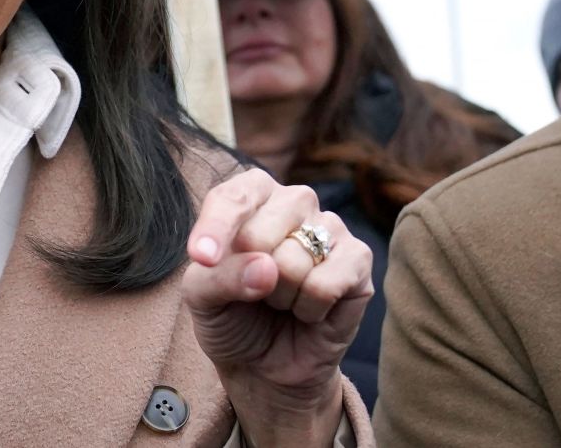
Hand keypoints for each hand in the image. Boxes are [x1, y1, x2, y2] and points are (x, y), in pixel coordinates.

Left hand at [183, 168, 372, 446]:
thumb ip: (218, 276)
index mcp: (249, 196)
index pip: (232, 198)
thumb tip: (266, 268)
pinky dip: (309, 309)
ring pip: (292, 262)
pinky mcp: (358, 258)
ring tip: (281, 299)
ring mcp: (330, 227)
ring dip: (279, 297)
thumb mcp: (201, 299)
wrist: (267, 365)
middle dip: (249, 277)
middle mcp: (292, 201)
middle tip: (255, 290)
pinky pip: (325, 284)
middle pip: (260, 233)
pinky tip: (308, 309)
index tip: (202, 258)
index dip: (215, 229)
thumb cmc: (231, 316)